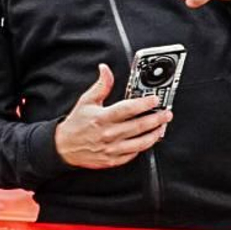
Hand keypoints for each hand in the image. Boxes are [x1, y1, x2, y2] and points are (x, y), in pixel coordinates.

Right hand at [54, 64, 170, 169]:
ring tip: (162, 127)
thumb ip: (101, 85)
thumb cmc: (76, 124)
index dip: (144, 103)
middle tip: (166, 113)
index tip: (154, 99)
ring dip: (154, 134)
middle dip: (156, 119)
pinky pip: (133, 154)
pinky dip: (143, 147)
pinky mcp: (113, 160)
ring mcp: (112, 148)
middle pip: (139, 126)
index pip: (128, 109)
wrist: (64, 147)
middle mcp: (109, 134)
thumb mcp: (86, 101)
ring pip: (140, 143)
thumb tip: (105, 69)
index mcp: (102, 117)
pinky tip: (148, 140)